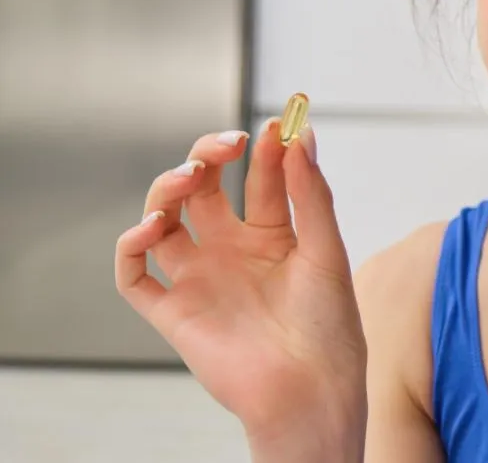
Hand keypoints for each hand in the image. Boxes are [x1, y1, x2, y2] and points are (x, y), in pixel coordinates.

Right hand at [114, 119, 366, 456]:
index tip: (277, 124)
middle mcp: (233, 250)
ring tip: (190, 175)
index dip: (265, 149)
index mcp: (275, 235)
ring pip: (164, 219)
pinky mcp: (173, 310)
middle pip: (205, 188)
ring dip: (167, 189)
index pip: (261, 178)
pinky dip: (131, 245)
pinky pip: (134, 274)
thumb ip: (311, 195)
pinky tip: (154, 226)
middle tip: (227, 142)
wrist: (312, 390)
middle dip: (208, 156)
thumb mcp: (327, 250)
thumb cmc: (329, 327)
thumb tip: (301, 137)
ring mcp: (201, 277)